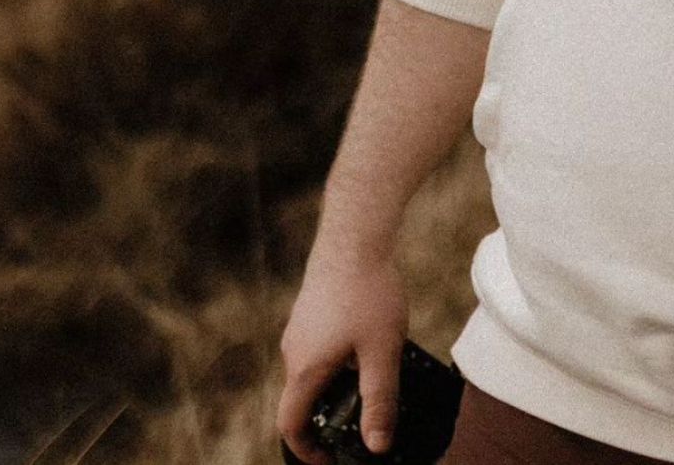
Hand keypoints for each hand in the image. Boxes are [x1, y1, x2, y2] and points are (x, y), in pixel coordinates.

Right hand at [277, 239, 408, 461]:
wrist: (355, 232)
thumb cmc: (368, 290)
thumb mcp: (382, 351)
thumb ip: (380, 400)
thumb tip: (377, 446)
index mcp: (304, 369)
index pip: (291, 426)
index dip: (307, 451)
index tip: (330, 459)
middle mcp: (294, 350)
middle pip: (300, 399)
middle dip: (327, 417)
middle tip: (360, 421)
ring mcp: (300, 326)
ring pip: (311, 370)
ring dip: (334, 385)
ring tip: (371, 378)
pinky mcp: (311, 307)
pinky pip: (318, 346)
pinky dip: (337, 358)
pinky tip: (368, 342)